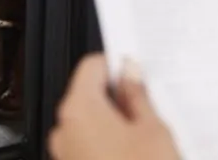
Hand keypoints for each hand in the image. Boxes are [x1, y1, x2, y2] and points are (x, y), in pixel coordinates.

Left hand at [49, 55, 179, 159]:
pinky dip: (109, 149)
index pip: (92, 66)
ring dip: (115, 128)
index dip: (117, 66)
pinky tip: (136, 159)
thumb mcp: (153, 132)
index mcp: (79, 109)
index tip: (136, 73)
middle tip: (149, 112)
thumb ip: (138, 96)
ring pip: (90, 126)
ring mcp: (66, 155)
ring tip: (147, 143)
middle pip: (89, 97)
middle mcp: (64, 130)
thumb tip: (130, 73)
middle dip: (118, 101)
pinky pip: (89, 150)